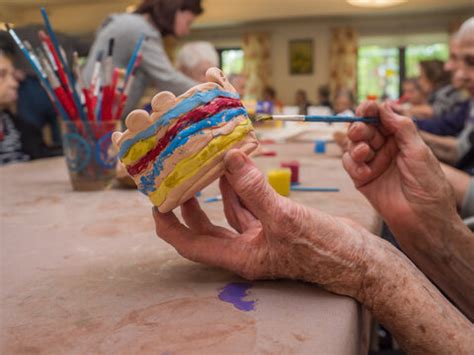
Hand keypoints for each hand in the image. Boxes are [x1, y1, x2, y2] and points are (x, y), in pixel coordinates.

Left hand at [153, 149, 374, 297]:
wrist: (360, 259)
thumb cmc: (325, 250)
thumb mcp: (285, 218)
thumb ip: (254, 189)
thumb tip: (229, 159)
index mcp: (241, 258)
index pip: (191, 245)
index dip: (169, 226)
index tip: (156, 204)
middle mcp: (247, 250)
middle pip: (205, 230)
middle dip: (189, 207)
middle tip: (176, 183)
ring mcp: (262, 239)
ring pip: (229, 215)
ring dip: (217, 192)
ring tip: (207, 167)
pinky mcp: (277, 226)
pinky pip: (251, 206)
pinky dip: (243, 189)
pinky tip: (238, 171)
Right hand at [342, 101, 457, 240]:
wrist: (422, 217)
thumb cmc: (427, 184)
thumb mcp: (418, 150)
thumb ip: (401, 126)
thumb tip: (384, 106)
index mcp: (400, 139)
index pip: (381, 119)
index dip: (371, 111)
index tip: (366, 107)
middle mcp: (385, 149)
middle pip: (364, 130)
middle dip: (360, 128)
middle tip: (359, 130)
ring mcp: (372, 163)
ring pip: (353, 145)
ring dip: (356, 146)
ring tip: (365, 153)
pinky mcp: (361, 179)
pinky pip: (349, 164)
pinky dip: (353, 165)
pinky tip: (364, 172)